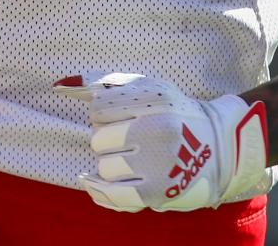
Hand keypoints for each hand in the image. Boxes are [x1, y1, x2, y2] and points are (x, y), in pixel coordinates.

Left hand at [54, 73, 274, 211]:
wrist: (218, 147)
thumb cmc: (173, 112)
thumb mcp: (147, 86)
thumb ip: (102, 82)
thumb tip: (59, 85)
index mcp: (153, 99)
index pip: (99, 107)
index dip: (104, 113)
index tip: (120, 115)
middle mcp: (155, 130)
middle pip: (99, 138)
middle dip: (106, 138)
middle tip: (126, 137)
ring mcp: (156, 164)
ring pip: (104, 166)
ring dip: (109, 162)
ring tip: (129, 157)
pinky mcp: (156, 193)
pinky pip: (113, 195)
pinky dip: (97, 190)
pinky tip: (91, 183)